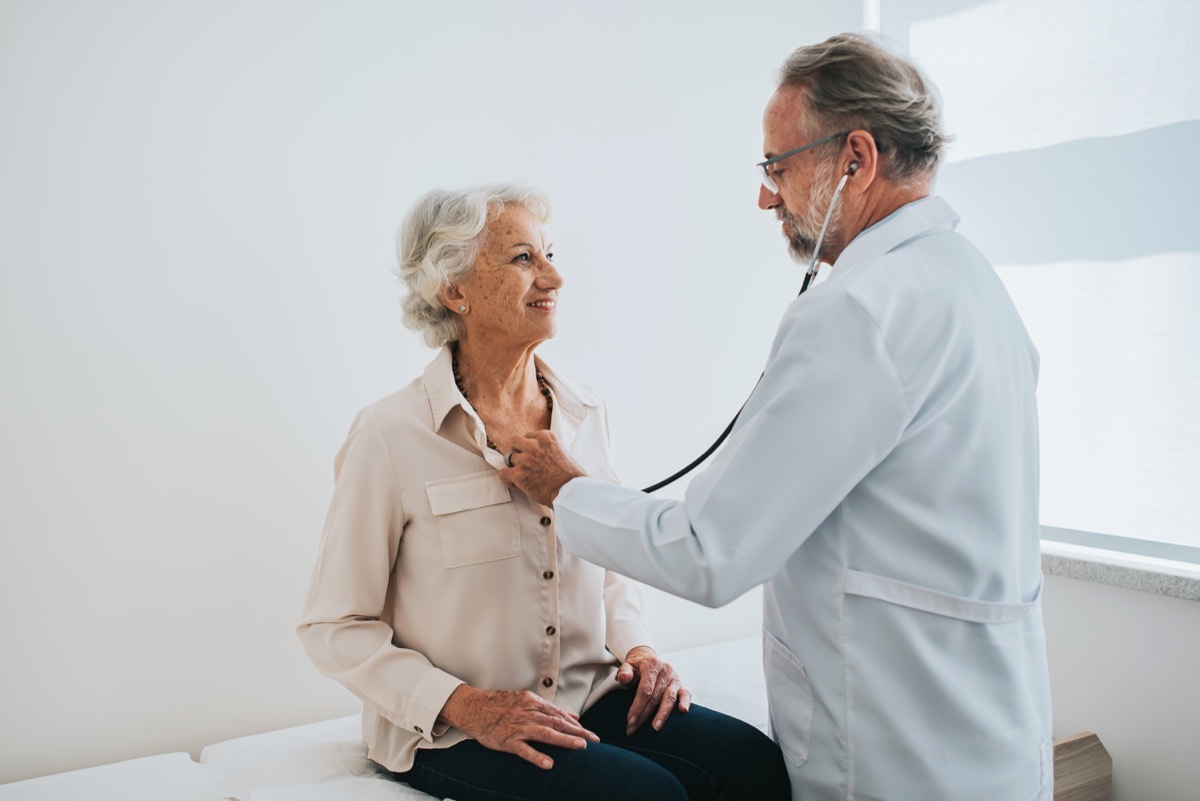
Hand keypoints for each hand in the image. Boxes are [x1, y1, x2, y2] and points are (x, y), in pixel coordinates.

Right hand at [437, 685, 598, 769]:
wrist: (473, 707)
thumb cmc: (500, 705)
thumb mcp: (526, 700)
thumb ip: (550, 709)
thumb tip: (573, 716)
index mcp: (533, 702)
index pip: (560, 715)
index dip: (577, 725)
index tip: (590, 734)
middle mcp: (527, 713)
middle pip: (557, 723)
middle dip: (578, 732)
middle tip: (594, 741)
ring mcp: (517, 727)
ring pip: (545, 734)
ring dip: (564, 740)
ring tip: (580, 747)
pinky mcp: (507, 740)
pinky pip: (524, 750)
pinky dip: (537, 757)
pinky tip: (549, 764)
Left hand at [498, 430, 586, 506]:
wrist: (572, 491)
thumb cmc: (571, 475)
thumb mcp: (562, 451)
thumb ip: (547, 448)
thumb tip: (538, 453)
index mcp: (545, 437)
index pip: (528, 436)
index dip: (528, 447)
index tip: (531, 455)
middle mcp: (534, 445)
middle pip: (514, 442)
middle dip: (518, 452)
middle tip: (523, 462)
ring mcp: (525, 459)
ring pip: (508, 458)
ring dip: (514, 466)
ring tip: (523, 475)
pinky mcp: (519, 474)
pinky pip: (503, 473)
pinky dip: (507, 479)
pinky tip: (516, 483)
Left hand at [617, 646, 690, 734]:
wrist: (647, 661)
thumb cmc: (636, 669)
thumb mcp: (627, 667)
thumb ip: (624, 672)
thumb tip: (624, 678)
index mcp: (652, 665)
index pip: (645, 689)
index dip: (637, 706)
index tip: (630, 721)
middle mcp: (665, 670)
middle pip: (655, 696)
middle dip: (644, 715)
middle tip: (634, 728)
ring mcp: (674, 678)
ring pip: (669, 698)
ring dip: (662, 715)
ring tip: (655, 728)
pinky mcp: (681, 685)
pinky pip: (686, 694)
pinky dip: (685, 702)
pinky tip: (683, 711)